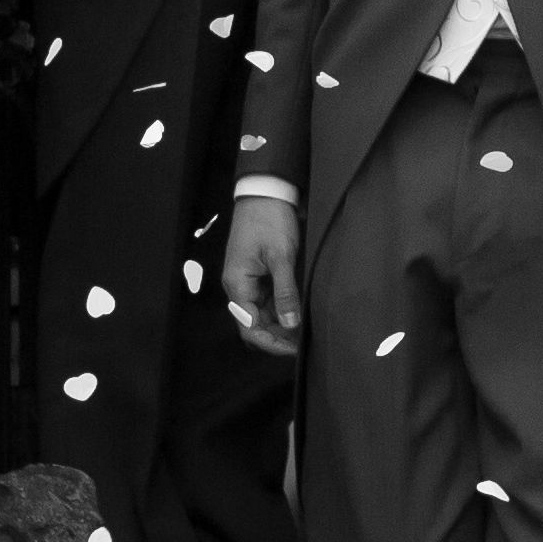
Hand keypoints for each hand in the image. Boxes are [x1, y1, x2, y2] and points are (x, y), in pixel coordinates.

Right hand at [222, 194, 303, 356]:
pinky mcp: (258, 273)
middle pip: (255, 324)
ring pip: (262, 313)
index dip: (272, 343)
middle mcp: (239, 286)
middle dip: (278, 336)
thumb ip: (285, 291)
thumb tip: (291, 321)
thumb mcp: (281, 256)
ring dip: (281, 323)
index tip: (295, 349)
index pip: (250, 328)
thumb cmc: (269, 220)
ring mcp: (248, 280)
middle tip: (305, 342)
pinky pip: (267, 299)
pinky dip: (281, 308)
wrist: (265, 192)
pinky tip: (298, 312)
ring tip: (305, 330)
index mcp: (237, 284)